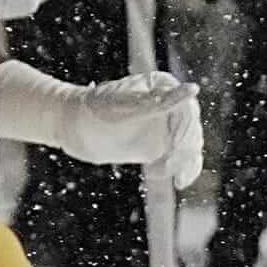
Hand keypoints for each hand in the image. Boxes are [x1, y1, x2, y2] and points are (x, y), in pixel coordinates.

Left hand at [56, 71, 204, 184]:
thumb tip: (194, 89)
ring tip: (163, 173)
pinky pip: (183, 158)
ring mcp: (167, 125)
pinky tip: (180, 181)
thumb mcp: (127, 106)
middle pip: (191, 129)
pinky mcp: (162, 145)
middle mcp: (171, 103)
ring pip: (190, 145)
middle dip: (182, 149)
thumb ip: (161, 102)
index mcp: (164, 86)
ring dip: (183, 162)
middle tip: (166, 165)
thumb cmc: (96, 110)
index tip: (174, 146)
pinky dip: (185, 170)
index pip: (187, 110)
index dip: (185, 129)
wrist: (73, 128)